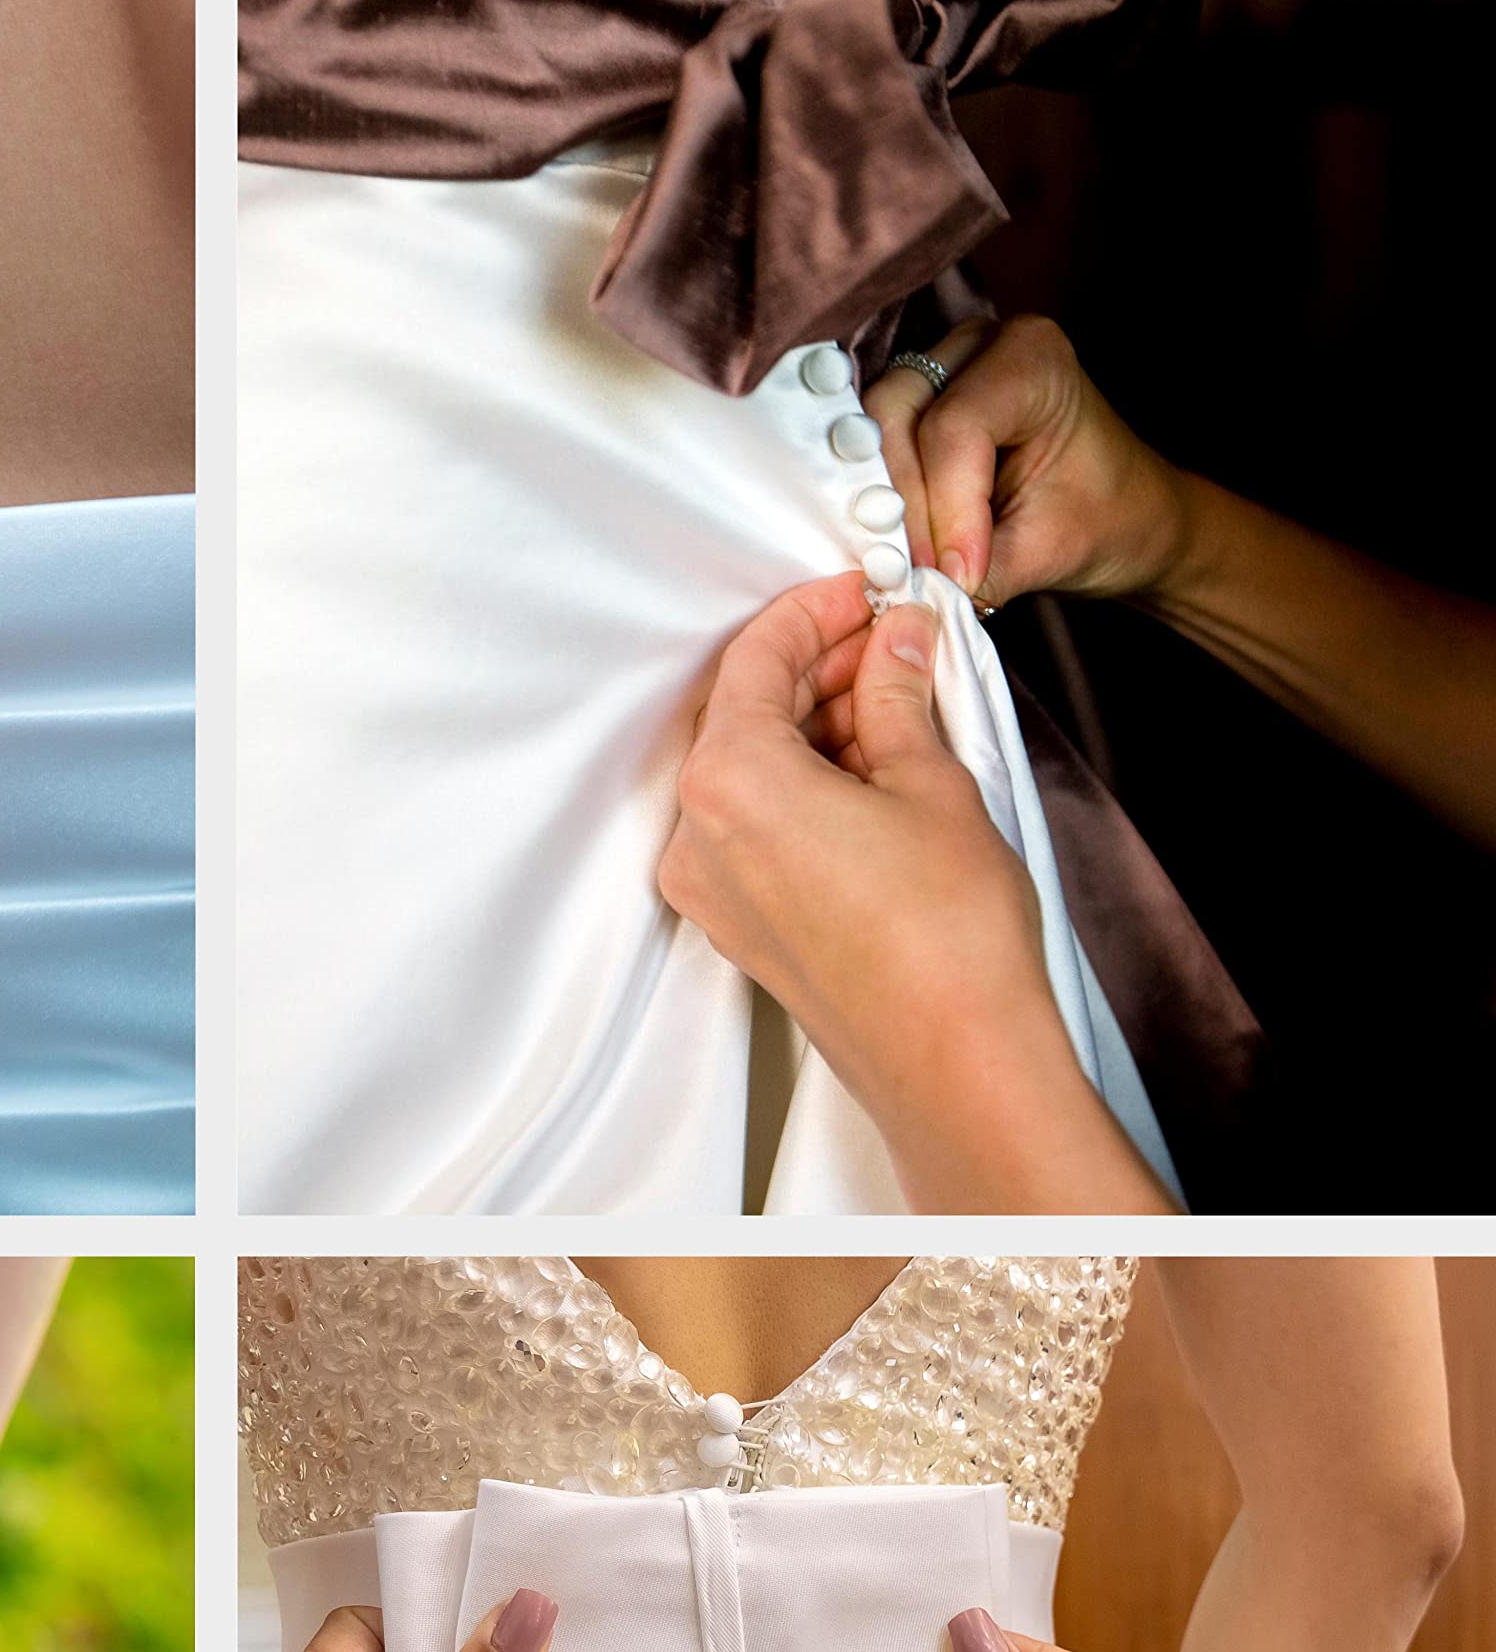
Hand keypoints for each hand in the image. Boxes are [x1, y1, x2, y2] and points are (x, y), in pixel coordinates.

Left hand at [664, 575, 1059, 1106]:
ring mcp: (711, 888)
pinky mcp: (739, 924)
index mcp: (729, 782)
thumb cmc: (945, 936)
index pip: (754, 661)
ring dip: (815, 728)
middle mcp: (698, 835)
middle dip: (818, 671)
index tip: (862, 593)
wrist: (953, 1058)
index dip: (813, 613)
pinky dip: (804, 785)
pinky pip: (755, 827)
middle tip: (891, 641)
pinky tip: (874, 767)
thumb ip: (898, 696)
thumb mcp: (930, 781)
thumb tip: (894, 644)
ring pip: (749, 772)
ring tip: (900, 703)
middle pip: (743, 716)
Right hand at [864, 314, 1191, 610]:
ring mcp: (941, 366)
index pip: (955, 427)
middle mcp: (979, 345)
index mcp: (1033, 357)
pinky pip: (872, 447)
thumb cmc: (1103, 518)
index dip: (945, 509)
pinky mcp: (916, 401)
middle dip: (903, 504)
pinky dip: (880, 498)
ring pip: (873, 431)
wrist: (1123, 512)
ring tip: (916, 560)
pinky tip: (902, 539)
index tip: (957, 574)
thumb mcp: (1045, 553)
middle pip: (895, 415)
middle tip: (921, 571)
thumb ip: (978, 571)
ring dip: (885, 503)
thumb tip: (912, 594)